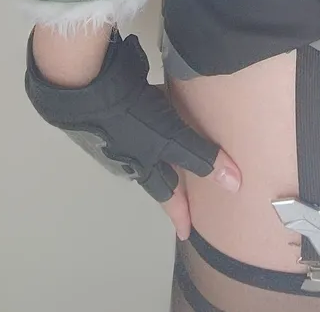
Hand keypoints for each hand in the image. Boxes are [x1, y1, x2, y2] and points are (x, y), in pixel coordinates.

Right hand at [24, 29, 241, 240]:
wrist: (84, 85)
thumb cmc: (127, 119)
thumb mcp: (168, 138)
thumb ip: (199, 156)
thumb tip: (235, 184)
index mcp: (142, 167)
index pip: (167, 196)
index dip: (180, 212)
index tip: (187, 233)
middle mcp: (130, 154)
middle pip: (156, 172)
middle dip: (172, 179)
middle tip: (188, 187)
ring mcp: (120, 130)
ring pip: (148, 145)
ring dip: (162, 147)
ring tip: (179, 144)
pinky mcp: (117, 105)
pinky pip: (144, 115)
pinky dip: (156, 115)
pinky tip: (162, 102)